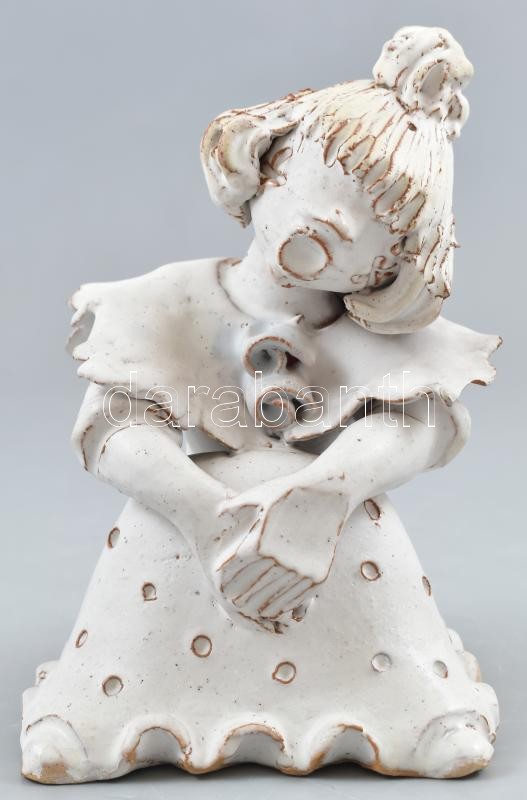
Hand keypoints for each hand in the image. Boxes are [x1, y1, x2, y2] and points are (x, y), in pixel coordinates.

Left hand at [213, 478, 349, 626]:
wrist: (329, 492)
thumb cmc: (289, 491)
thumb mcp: (259, 495)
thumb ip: (236, 506)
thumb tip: (218, 512)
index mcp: (259, 541)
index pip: (235, 568)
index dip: (226, 578)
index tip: (219, 585)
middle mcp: (279, 559)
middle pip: (252, 587)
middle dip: (239, 597)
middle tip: (232, 603)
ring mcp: (300, 570)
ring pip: (273, 598)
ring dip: (259, 607)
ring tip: (250, 611)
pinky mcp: (318, 575)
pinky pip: (297, 598)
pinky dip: (283, 606)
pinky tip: (275, 608)